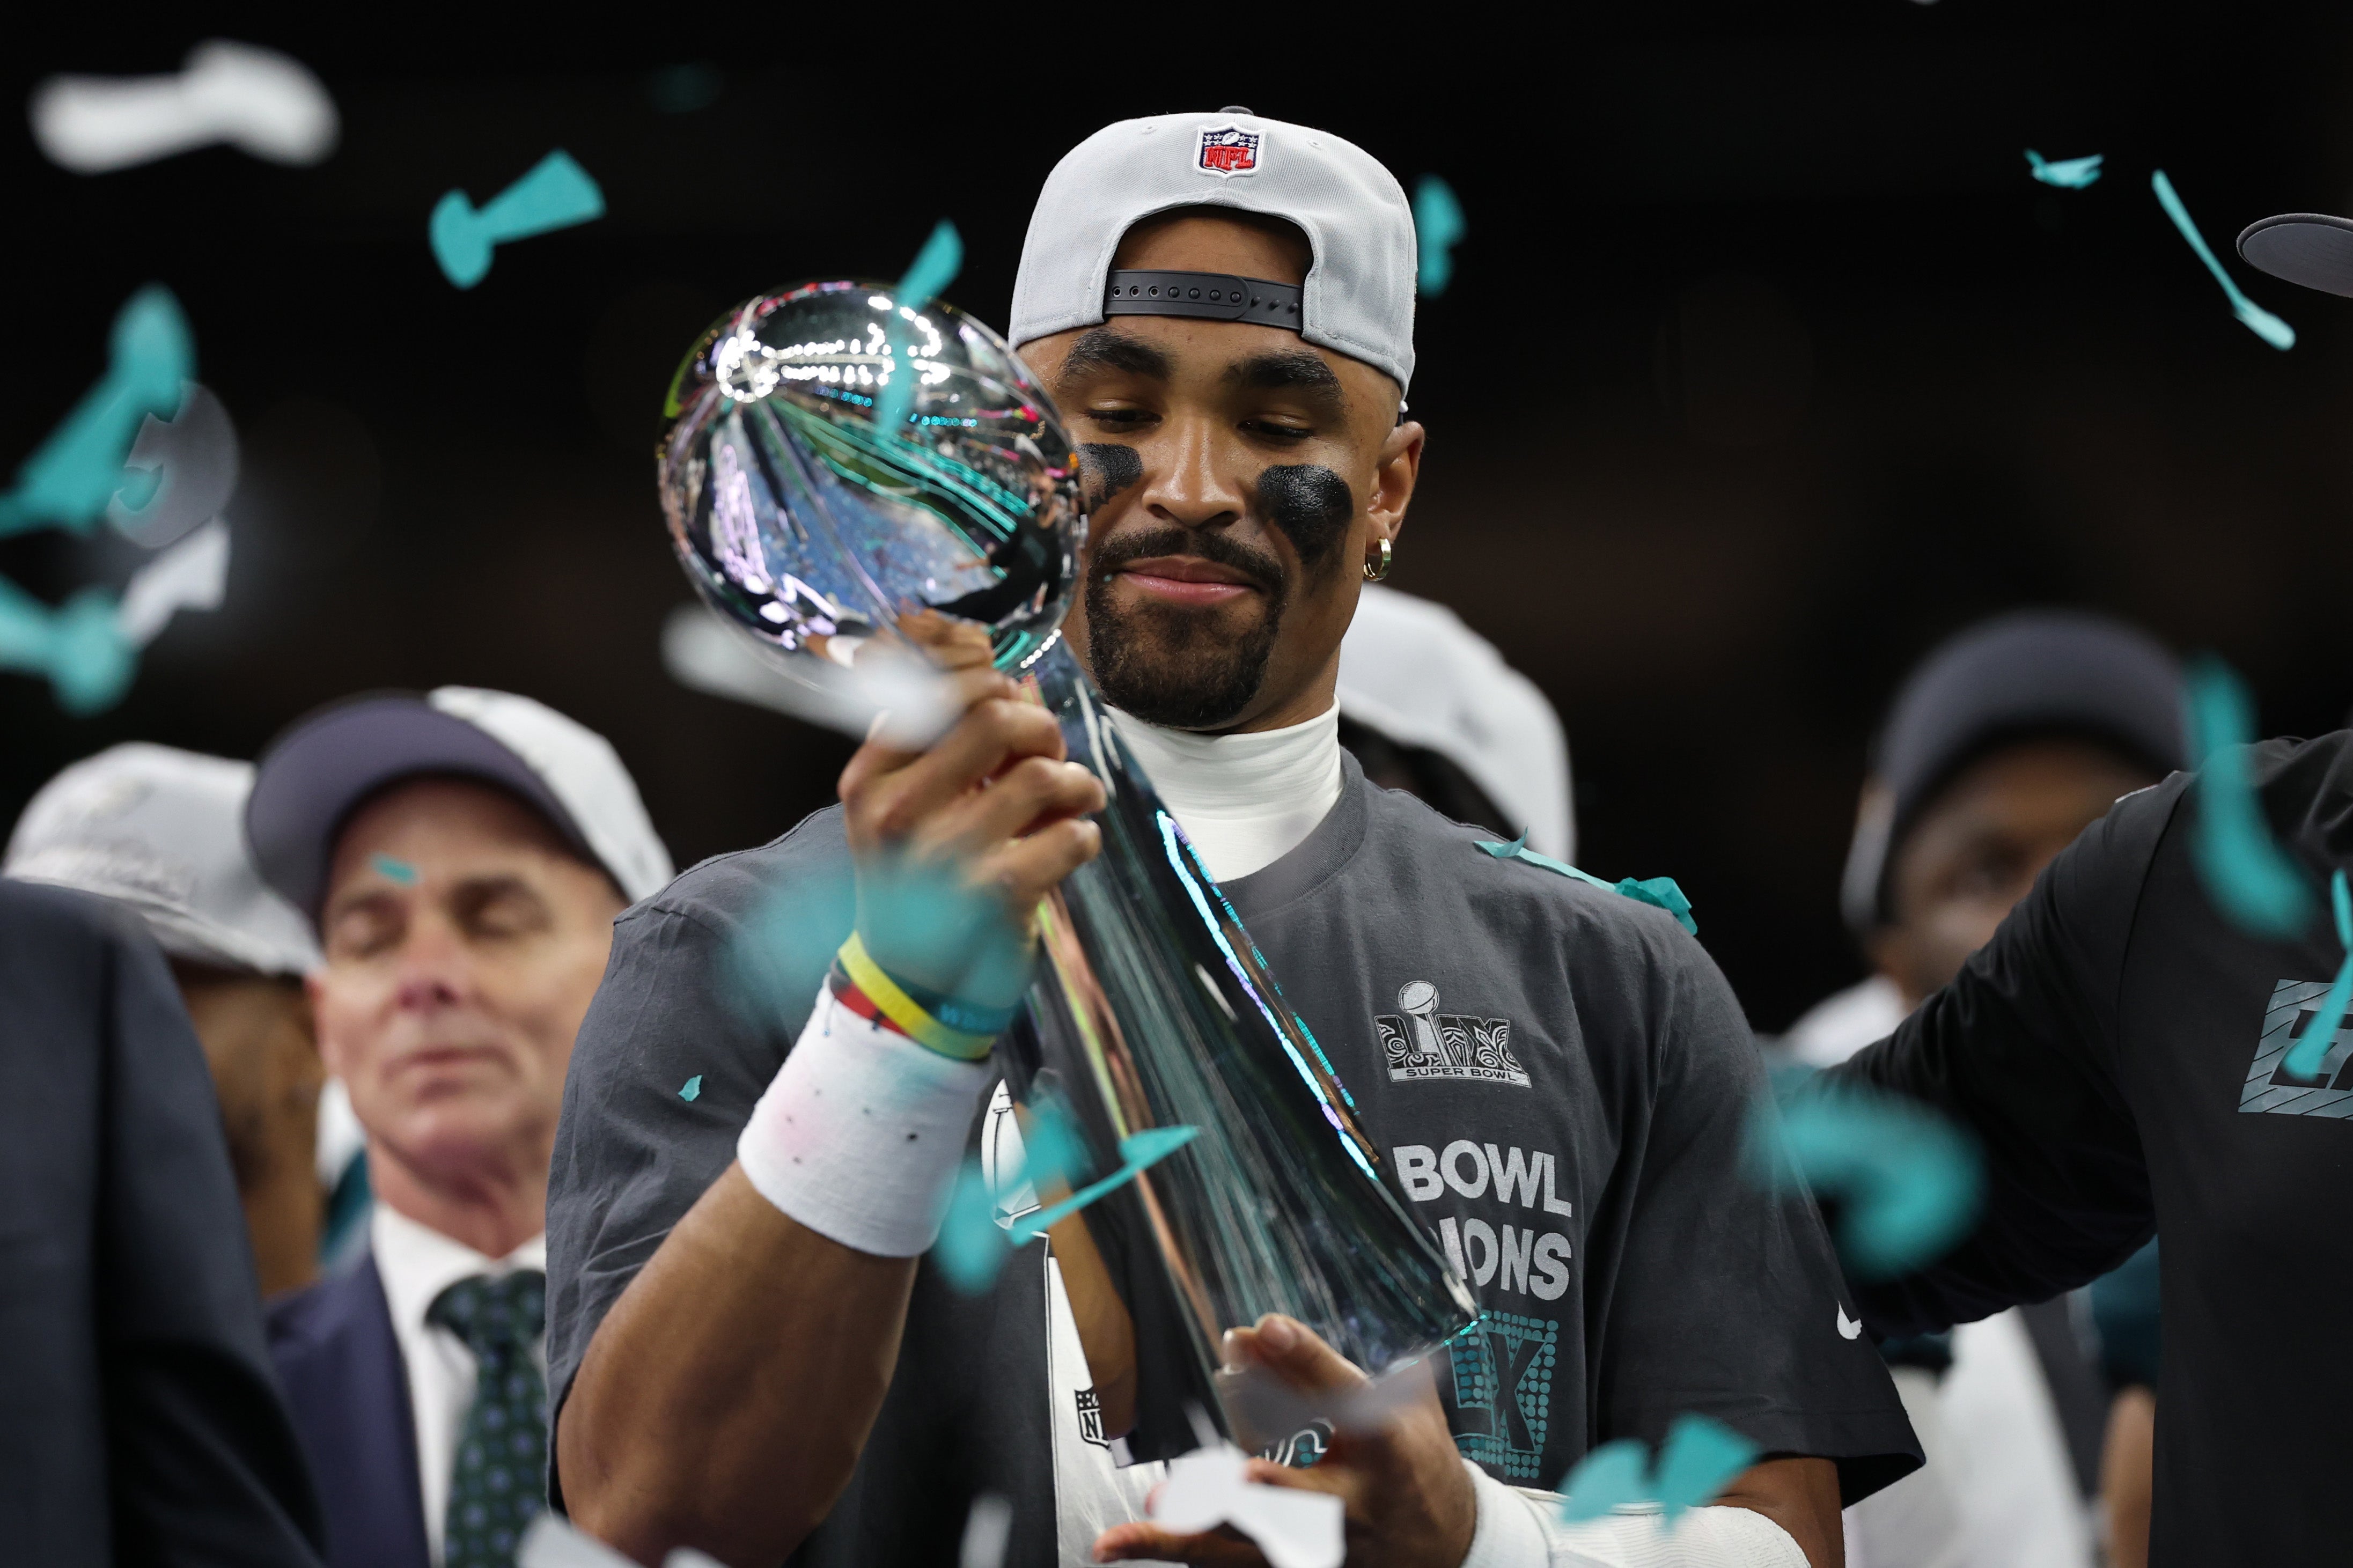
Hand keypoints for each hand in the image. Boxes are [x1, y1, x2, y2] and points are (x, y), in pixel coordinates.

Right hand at [837, 612, 1104, 1009]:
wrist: (914, 983)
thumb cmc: (921, 881)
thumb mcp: (902, 808)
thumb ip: (945, 745)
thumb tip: (1014, 681)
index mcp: (870, 780)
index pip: (937, 690)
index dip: (994, 684)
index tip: (1014, 704)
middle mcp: (899, 813)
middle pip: (995, 718)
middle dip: (1041, 729)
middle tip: (1049, 756)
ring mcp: (947, 855)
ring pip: (1041, 775)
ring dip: (1076, 783)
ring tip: (1076, 802)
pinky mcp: (998, 894)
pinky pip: (1071, 835)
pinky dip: (1085, 835)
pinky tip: (1071, 845)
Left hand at [1093, 1315, 1478, 1567]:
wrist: (1453, 1546)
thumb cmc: (1418, 1460)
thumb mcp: (1398, 1406)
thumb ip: (1326, 1369)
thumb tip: (1264, 1330)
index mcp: (1389, 1449)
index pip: (1345, 1400)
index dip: (1306, 1360)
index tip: (1265, 1328)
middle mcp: (1359, 1504)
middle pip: (1308, 1495)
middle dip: (1270, 1488)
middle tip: (1238, 1475)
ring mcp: (1329, 1545)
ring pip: (1257, 1543)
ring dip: (1199, 1531)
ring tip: (1153, 1509)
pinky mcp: (1302, 1567)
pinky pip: (1231, 1561)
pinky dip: (1179, 1548)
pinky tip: (1123, 1542)